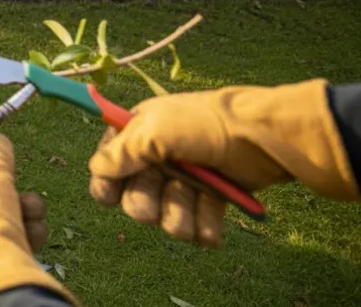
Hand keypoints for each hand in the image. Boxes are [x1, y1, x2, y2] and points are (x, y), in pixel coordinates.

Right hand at [88, 79, 358, 246]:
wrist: (264, 137)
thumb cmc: (205, 125)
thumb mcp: (154, 131)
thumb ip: (121, 151)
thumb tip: (96, 170)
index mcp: (141, 131)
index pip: (110, 161)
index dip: (107, 182)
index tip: (108, 198)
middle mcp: (161, 154)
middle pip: (136, 194)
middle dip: (146, 205)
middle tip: (155, 207)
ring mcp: (188, 175)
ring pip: (168, 212)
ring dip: (178, 218)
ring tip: (192, 217)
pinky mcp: (214, 193)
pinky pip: (199, 220)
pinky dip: (204, 228)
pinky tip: (211, 235)